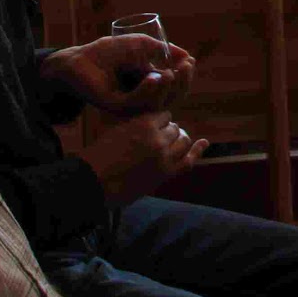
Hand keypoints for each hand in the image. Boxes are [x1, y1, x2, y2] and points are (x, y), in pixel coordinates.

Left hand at [42, 35, 194, 113]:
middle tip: (185, 67)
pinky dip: (148, 91)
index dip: (185, 77)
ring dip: (168, 88)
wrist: (80, 58)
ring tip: (171, 72)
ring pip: (158, 104)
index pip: (175, 87)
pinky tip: (154, 78)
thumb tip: (188, 57)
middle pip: (172, 98)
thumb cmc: (109, 50)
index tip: (190, 62)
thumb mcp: (142, 45)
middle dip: (182, 83)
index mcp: (150, 86)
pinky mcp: (116, 107)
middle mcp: (143, 98)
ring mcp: (130, 105)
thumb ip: (164, 51)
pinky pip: (138, 103)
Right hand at [80, 109, 207, 205]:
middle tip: (159, 139)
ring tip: (171, 144)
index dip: (160, 121)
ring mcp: (164, 156)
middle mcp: (157, 137)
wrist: (93, 181)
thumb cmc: (99, 155)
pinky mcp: (166, 173)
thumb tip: (152, 120)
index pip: (165, 115)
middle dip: (169, 132)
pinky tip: (204, 143)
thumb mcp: (116, 128)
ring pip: (183, 141)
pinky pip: (189, 160)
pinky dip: (198, 150)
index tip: (155, 126)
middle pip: (175, 128)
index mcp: (143, 122)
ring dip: (179, 141)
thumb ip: (136, 123)